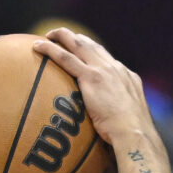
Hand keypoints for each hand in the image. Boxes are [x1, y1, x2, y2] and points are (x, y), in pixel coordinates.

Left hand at [33, 29, 160, 153]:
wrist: (134, 133)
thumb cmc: (131, 136)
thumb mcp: (128, 121)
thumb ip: (117, 116)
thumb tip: (108, 129)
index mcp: (126, 77)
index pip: (106, 59)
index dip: (92, 51)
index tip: (81, 50)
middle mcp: (115, 68)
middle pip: (92, 46)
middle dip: (76, 38)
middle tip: (61, 36)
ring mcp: (103, 70)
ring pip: (78, 45)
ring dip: (62, 37)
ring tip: (48, 36)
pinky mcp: (91, 77)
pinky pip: (66, 58)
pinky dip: (50, 50)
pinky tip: (37, 47)